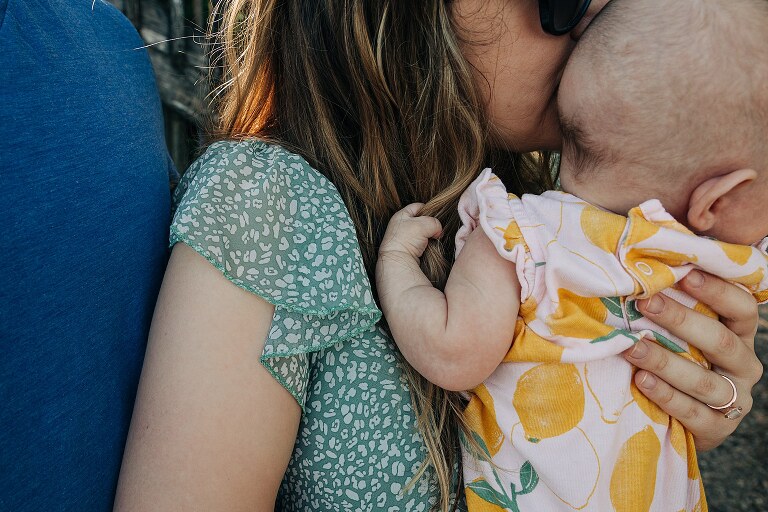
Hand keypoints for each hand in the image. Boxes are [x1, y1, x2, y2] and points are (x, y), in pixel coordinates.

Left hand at [378, 203, 442, 259]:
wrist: (398, 261)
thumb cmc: (406, 239)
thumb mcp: (425, 224)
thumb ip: (435, 223)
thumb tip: (437, 231)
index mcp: (401, 216)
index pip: (417, 207)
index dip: (428, 209)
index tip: (435, 216)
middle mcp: (401, 226)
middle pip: (420, 221)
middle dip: (430, 225)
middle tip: (435, 229)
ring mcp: (403, 239)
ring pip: (422, 233)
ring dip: (429, 236)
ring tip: (432, 239)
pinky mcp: (407, 250)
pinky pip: (420, 244)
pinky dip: (426, 245)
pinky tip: (428, 247)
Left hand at [624, 270, 762, 450]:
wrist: (681, 418)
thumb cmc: (678, 356)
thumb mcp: (682, 331)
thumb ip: (674, 301)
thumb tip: (645, 260)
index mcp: (739, 335)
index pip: (741, 308)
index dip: (718, 290)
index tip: (685, 273)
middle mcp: (743, 365)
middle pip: (721, 341)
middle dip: (681, 320)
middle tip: (646, 302)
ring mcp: (734, 399)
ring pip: (704, 380)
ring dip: (665, 361)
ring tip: (633, 346)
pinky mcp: (717, 428)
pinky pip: (693, 412)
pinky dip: (665, 396)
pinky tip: (641, 380)